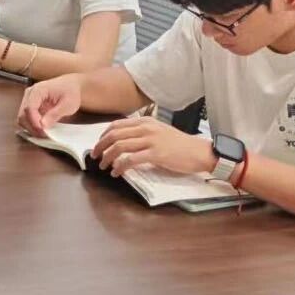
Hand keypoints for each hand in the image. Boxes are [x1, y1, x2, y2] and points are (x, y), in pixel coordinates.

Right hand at [16, 76, 83, 135]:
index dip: (34, 121)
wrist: (70, 85)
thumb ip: (55, 114)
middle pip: (22, 114)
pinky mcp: (29, 105)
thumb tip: (43, 125)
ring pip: (22, 118)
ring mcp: (28, 99)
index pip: (29, 107)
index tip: (43, 131)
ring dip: (30, 128)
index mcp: (38, 90)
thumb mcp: (68, 104)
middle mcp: (29, 94)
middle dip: (32, 127)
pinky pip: (26, 118)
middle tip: (44, 135)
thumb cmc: (70, 92)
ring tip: (43, 134)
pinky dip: (32, 125)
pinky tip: (41, 129)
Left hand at [93, 116, 215, 177]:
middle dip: (101, 146)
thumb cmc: (180, 145)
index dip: (103, 135)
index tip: (98, 145)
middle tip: (95, 156)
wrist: (200, 152)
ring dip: (107, 157)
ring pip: (120, 146)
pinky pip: (131, 160)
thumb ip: (142, 133)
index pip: (116, 125)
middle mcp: (146, 128)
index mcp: (145, 121)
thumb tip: (123, 140)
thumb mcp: (159, 131)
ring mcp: (151, 140)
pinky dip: (120, 166)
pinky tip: (117, 172)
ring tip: (104, 166)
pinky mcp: (156, 154)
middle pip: (114, 135)